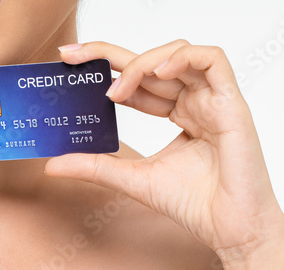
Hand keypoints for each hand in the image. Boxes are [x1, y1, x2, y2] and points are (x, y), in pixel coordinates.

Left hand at [43, 39, 283, 266]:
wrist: (230, 230)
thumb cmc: (195, 205)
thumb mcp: (132, 178)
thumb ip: (95, 166)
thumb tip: (52, 165)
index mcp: (177, 112)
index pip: (138, 78)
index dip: (107, 67)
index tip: (70, 62)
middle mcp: (194, 100)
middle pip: (151, 61)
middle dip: (110, 54)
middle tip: (73, 56)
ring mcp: (213, 99)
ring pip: (177, 53)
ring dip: (142, 62)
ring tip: (117, 90)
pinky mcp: (231, 103)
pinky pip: (213, 60)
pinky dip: (183, 58)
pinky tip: (158, 72)